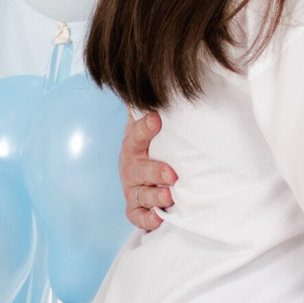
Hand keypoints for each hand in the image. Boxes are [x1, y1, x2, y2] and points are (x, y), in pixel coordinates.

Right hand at [120, 107, 177, 233]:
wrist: (139, 172)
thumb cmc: (153, 147)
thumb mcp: (153, 127)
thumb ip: (156, 111)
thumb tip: (168, 84)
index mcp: (134, 145)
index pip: (137, 135)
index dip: (144, 128)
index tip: (156, 119)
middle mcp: (131, 167)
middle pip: (139, 170)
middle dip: (155, 172)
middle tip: (172, 175)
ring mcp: (132, 188)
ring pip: (140, 194)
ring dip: (155, 197)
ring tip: (170, 197)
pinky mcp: (134, 207)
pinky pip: (137, 216)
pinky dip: (147, 219)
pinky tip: (159, 219)